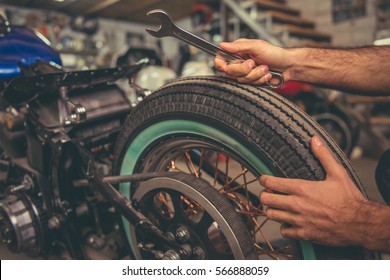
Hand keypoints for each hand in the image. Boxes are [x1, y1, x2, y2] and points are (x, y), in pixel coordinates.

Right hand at [214, 39, 290, 84]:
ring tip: (264, 68)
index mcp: (238, 52)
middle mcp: (240, 62)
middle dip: (245, 69)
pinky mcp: (252, 81)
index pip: (221, 59)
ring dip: (256, 74)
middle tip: (253, 63)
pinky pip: (250, 84)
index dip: (221, 64)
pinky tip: (266, 74)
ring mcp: (246, 73)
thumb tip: (223, 44)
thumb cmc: (275, 53)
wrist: (288, 66)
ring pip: (241, 79)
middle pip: (230, 72)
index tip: (225, 66)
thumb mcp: (256, 46)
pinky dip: (260, 80)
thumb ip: (238, 46)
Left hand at [259, 136, 373, 247]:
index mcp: (301, 188)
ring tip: (279, 206)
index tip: (265, 179)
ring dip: (273, 210)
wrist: (360, 223)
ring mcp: (299, 220)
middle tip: (270, 193)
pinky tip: (290, 221)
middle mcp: (296, 204)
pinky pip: (284, 231)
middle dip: (265, 194)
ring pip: (271, 215)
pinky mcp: (304, 234)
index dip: (264, 179)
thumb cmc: (349, 198)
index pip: (270, 182)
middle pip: (266, 199)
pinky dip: (284, 226)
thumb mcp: (337, 173)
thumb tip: (314, 139)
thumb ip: (323, 156)